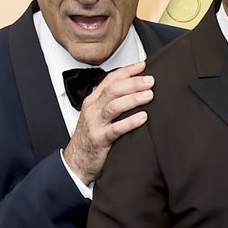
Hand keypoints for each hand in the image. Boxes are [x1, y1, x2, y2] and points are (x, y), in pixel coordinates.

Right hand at [63, 62, 153, 185]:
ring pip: (114, 106)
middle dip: (133, 83)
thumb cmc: (90, 139)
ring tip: (149, 95)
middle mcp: (93, 109)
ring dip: (133, 98)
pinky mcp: (100, 139)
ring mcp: (95, 124)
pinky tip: (142, 118)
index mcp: (93, 101)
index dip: (127, 71)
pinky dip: (130, 122)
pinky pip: (116, 128)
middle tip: (150, 81)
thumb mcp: (98, 117)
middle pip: (113, 89)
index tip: (142, 66)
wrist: (77, 162)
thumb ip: (111, 104)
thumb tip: (134, 92)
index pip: (110, 79)